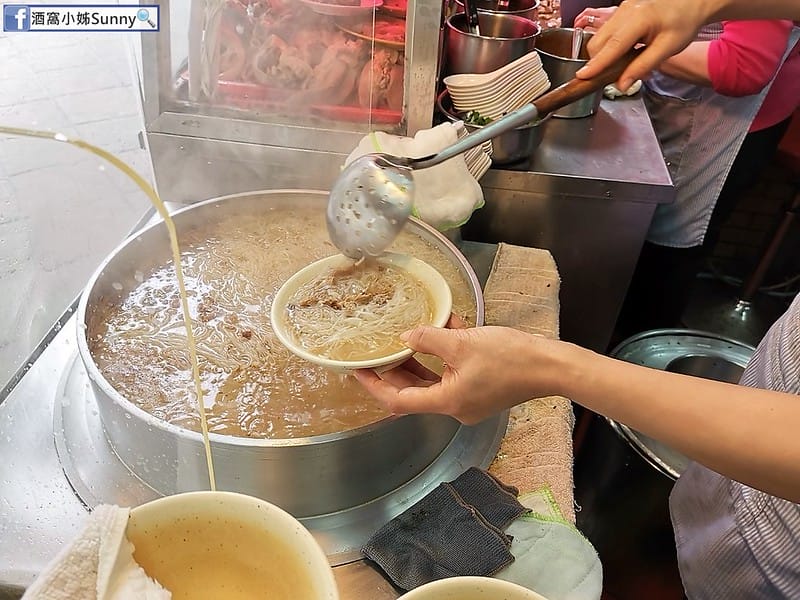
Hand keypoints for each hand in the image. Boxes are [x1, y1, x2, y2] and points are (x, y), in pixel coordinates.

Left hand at [354, 316, 562, 424]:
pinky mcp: (480, 389)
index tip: (358, 371)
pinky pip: (452, 374)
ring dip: (418, 360)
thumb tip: (405, 338)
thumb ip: (428, 339)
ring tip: (402, 338)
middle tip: (376, 351)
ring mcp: (468, 399)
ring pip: (432, 380)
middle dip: (394, 370)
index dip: (375, 386)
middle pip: (413, 390)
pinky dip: (443, 357)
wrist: (549, 366)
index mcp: (446, 401)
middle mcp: (454, 405)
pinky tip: (441, 330)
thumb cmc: (510, 358)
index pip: (398, 400)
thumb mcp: (462, 343)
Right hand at [577, 0, 710, 90]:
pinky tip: (625, 50)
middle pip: (599, 41)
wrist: (693, 1)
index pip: (612, 46)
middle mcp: (626, 10)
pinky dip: (609, 44)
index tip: (582, 76)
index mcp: (640, 19)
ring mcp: (622, 8)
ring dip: (603, 53)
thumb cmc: (684, 22)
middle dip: (598, 61)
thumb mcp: (667, 48)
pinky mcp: (622, 9)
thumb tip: (621, 85)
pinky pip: (607, 30)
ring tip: (622, 63)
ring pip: (600, 35)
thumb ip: (642, 67)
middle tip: (611, 76)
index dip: (597, 63)